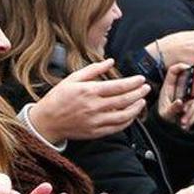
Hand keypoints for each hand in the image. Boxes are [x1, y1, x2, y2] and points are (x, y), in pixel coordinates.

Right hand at [29, 59, 149, 141]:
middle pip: (123, 100)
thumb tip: (110, 61)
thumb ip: (93, 69)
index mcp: (89, 91)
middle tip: (146, 88)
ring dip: (136, 108)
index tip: (141, 79)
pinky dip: (127, 122)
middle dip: (138, 93)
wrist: (46, 121)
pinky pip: (117, 128)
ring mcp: (95, 121)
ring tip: (142, 101)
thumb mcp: (73, 78)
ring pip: (123, 116)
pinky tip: (132, 115)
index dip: (132, 82)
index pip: (117, 86)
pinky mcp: (95, 132)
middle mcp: (94, 107)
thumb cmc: (58, 97)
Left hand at [158, 63, 193, 129]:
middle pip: (189, 84)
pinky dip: (192, 117)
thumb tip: (180, 102)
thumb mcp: (166, 115)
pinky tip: (184, 123)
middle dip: (190, 97)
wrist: (167, 132)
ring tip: (182, 121)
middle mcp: (178, 91)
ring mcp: (186, 99)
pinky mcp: (191, 107)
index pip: (173, 71)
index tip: (189, 67)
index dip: (181, 66)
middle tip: (186, 107)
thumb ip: (173, 108)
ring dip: (190, 111)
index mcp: (168, 88)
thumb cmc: (162, 121)